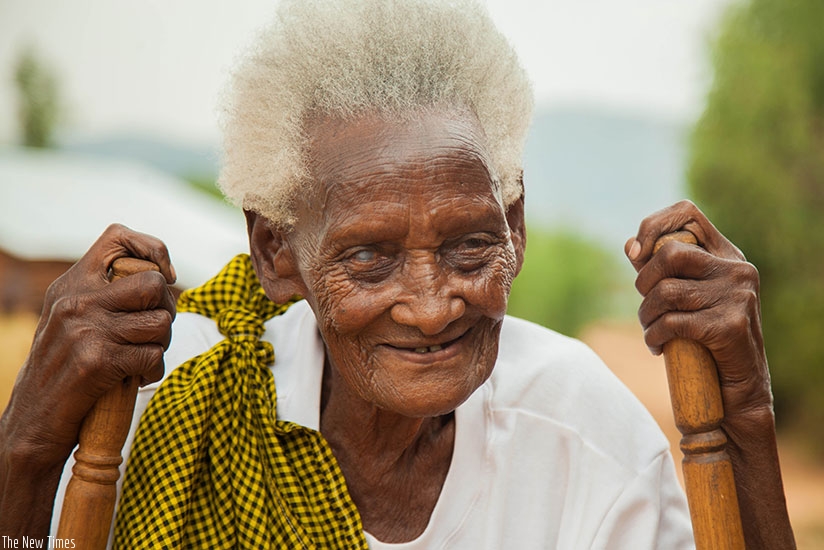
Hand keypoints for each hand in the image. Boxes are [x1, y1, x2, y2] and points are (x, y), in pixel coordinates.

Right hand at [1, 224, 175, 468]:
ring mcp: (86, 330)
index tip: (165, 275)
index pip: (117, 236)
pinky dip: (152, 370)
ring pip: (161, 322)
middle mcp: (77, 301)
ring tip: (141, 357)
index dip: (153, 250)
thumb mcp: (72, 320)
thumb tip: (162, 277)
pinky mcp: (97, 361)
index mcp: (71, 285)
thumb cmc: (63, 371)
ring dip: (161, 344)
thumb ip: (104, 295)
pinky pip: (154, 356)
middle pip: (154, 284)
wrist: (32, 423)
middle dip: (166, 310)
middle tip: (153, 331)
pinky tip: (135, 377)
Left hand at [624, 200, 770, 417]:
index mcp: (727, 256)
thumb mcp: (687, 297)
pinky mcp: (731, 325)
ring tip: (650, 330)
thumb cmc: (705, 339)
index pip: (687, 213)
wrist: (739, 388)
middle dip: (644, 283)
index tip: (635, 253)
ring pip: (666, 292)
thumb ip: (662, 271)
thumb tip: (630, 246)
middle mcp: (737, 270)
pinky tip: (658, 348)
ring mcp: (738, 296)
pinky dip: (654, 337)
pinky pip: (673, 322)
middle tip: (646, 307)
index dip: (653, 225)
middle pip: (670, 254)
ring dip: (645, 316)